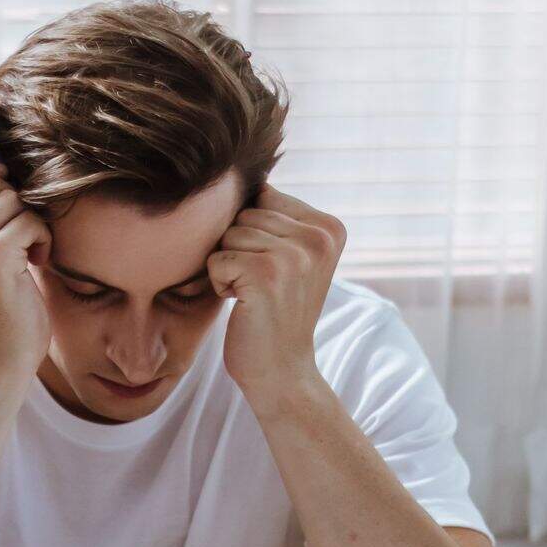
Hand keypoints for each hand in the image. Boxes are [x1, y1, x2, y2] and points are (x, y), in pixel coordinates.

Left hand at [207, 184, 344, 409]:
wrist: (282, 371)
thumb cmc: (273, 311)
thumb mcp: (289, 256)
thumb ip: (276, 216)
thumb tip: (249, 175)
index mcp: (330, 227)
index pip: (262, 198)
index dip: (252, 234)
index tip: (274, 270)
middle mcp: (319, 236)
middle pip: (242, 215)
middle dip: (238, 250)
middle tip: (260, 287)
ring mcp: (294, 255)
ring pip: (227, 235)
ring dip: (228, 266)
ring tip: (253, 295)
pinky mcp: (265, 274)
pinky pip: (216, 258)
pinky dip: (220, 283)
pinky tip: (243, 305)